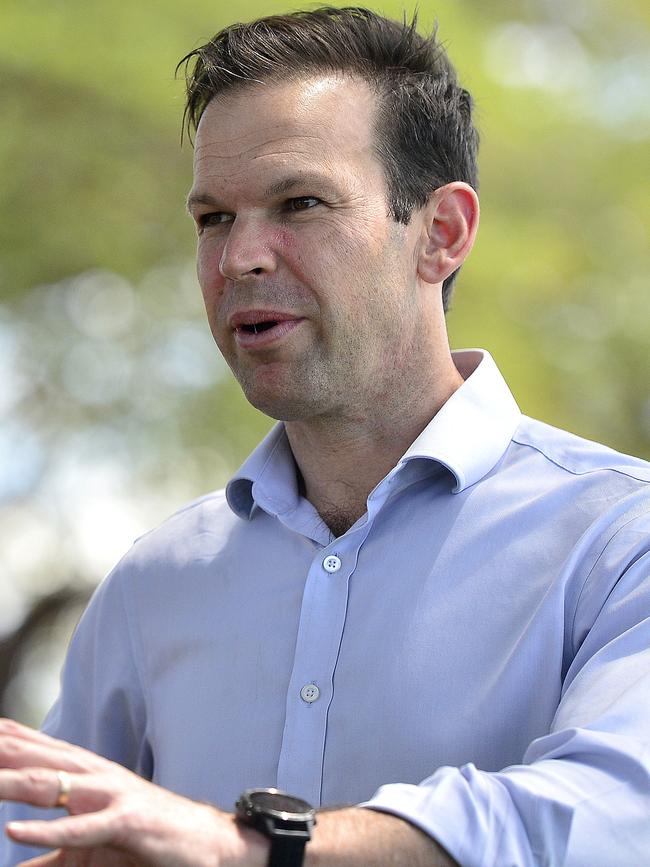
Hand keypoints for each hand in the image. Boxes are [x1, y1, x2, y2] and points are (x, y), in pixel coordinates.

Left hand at [0, 719, 267, 866]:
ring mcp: (111, 796)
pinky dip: (46, 831)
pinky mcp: (126, 824)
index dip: (9, 735)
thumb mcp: (87, 848)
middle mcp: (96, 776)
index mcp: (87, 774)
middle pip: (37, 759)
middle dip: (3, 748)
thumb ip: (47, 855)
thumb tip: (14, 851)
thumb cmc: (145, 840)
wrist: (205, 843)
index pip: (39, 749)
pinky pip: (80, 830)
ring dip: (11, 781)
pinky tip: (14, 830)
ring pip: (51, 787)